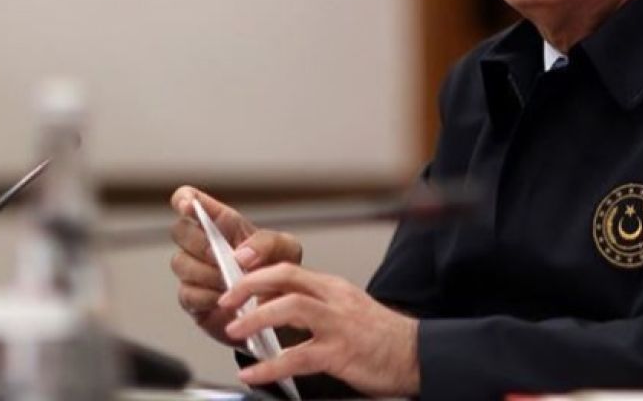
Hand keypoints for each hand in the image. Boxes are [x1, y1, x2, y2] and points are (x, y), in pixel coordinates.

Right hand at [169, 185, 303, 347]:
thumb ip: (267, 242)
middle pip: (180, 230)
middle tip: (221, 256)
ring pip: (180, 263)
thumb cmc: (278, 273)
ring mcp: (194, 272)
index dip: (184, 198)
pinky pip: (187, 293)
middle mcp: (203, 245)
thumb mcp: (286, 250)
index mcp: (224, 225)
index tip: (188, 205)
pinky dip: (208, 297)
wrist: (277, 313)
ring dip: (206, 272)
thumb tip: (241, 254)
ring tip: (231, 282)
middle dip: (200, 242)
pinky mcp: (192, 300)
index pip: (191, 201)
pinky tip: (226, 300)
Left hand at [219, 263, 419, 396]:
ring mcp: (338, 324)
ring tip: (234, 331)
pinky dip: (269, 366)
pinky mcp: (340, 352)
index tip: (234, 281)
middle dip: (249, 285)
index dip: (257, 272)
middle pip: (285, 277)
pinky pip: (297, 356)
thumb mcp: (346, 311)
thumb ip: (314, 308)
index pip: (288, 269)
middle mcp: (334, 299)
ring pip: (290, 307)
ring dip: (256, 317)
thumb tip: (273, 311)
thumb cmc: (381, 337)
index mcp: (333, 288)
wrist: (416, 355)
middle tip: (226, 299)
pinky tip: (253, 373)